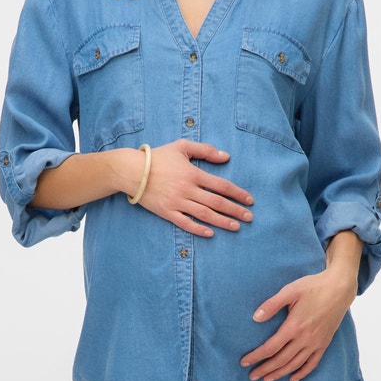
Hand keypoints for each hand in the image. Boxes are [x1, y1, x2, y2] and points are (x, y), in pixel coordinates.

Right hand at [136, 141, 254, 236]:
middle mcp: (187, 189)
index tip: (249, 200)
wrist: (131, 171)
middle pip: (216, 202)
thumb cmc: (157, 157)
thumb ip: (205, 150)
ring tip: (236, 227)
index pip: (221, 185)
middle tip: (249, 218)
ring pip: (204, 214)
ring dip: (222, 221)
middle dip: (235, 211)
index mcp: (192, 173)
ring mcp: (176, 202)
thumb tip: (226, 156)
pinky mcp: (166, 212)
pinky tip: (210, 233)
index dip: (237, 193)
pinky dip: (198, 229)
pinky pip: (185, 223)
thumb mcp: (181, 147)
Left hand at [241, 266, 357, 380]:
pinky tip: (292, 379)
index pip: (270, 348)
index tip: (244, 362)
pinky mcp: (324, 343)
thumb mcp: (290, 291)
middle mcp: (305, 339)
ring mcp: (316, 343)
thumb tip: (255, 318)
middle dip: (265, 370)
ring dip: (280, 373)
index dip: (256, 357)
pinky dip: (302, 373)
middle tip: (252, 376)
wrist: (340, 288)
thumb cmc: (313, 287)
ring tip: (267, 379)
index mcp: (294, 326)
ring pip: (295, 365)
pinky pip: (312, 363)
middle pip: (281, 360)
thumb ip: (272, 305)